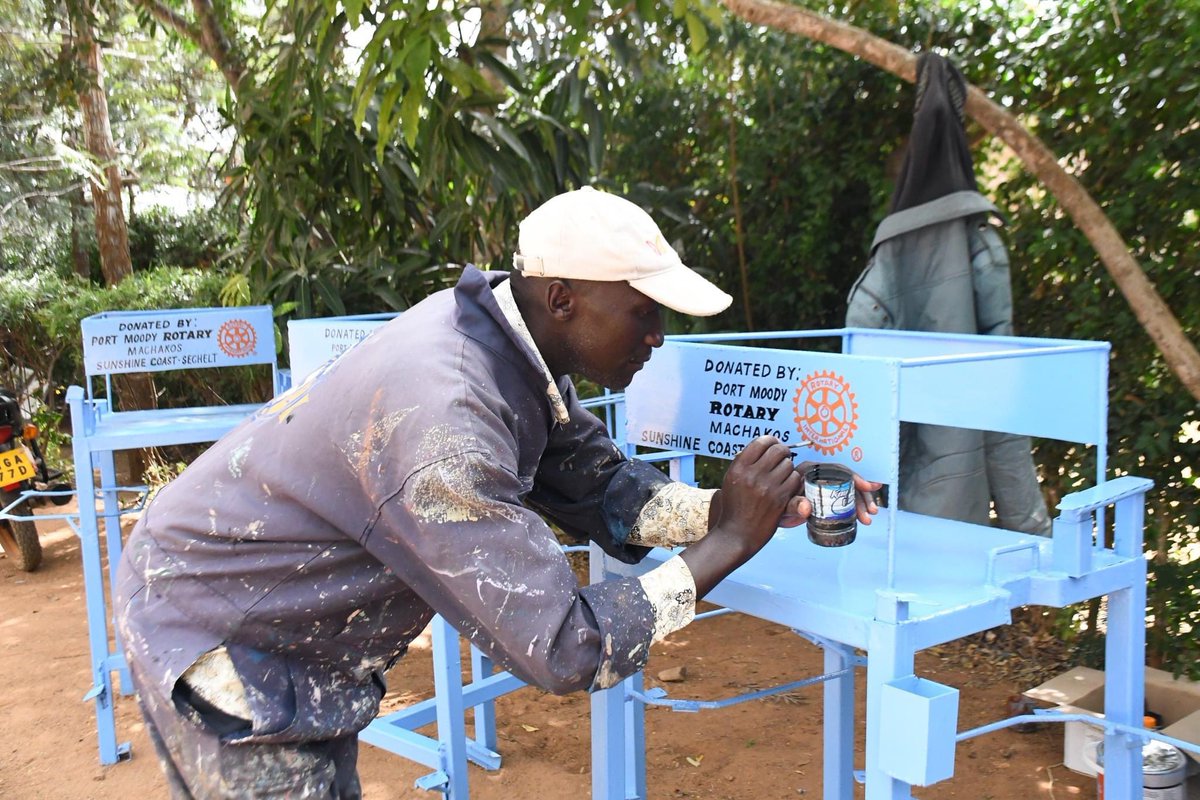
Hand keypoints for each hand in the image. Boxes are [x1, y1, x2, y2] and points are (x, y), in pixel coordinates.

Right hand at [682, 436, 801, 596]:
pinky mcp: (779, 499)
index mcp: (739, 468)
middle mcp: (752, 475)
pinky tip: (785, 487)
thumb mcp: (731, 481)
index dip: (771, 441)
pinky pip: (794, 480)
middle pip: (778, 450)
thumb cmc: (734, 507)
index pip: (761, 442)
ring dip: (788, 468)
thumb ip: (744, 463)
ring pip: (788, 465)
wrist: (735, 534)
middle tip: (783, 458)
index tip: (774, 445)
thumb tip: (763, 446)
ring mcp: (767, 487)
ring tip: (781, 476)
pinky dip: (793, 481)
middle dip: (783, 452)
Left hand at [782, 461, 881, 527]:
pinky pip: (846, 500)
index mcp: (810, 471)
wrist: (769, 514)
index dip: (854, 477)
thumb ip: (793, 505)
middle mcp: (820, 476)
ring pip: (849, 491)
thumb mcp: (784, 506)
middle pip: (848, 481)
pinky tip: (864, 516)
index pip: (837, 469)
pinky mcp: (828, 498)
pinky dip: (856, 507)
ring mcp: (825, 487)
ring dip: (861, 504)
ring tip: (867, 520)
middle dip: (862, 496)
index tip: (866, 487)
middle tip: (870, 513)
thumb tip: (806, 508)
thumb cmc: (774, 506)